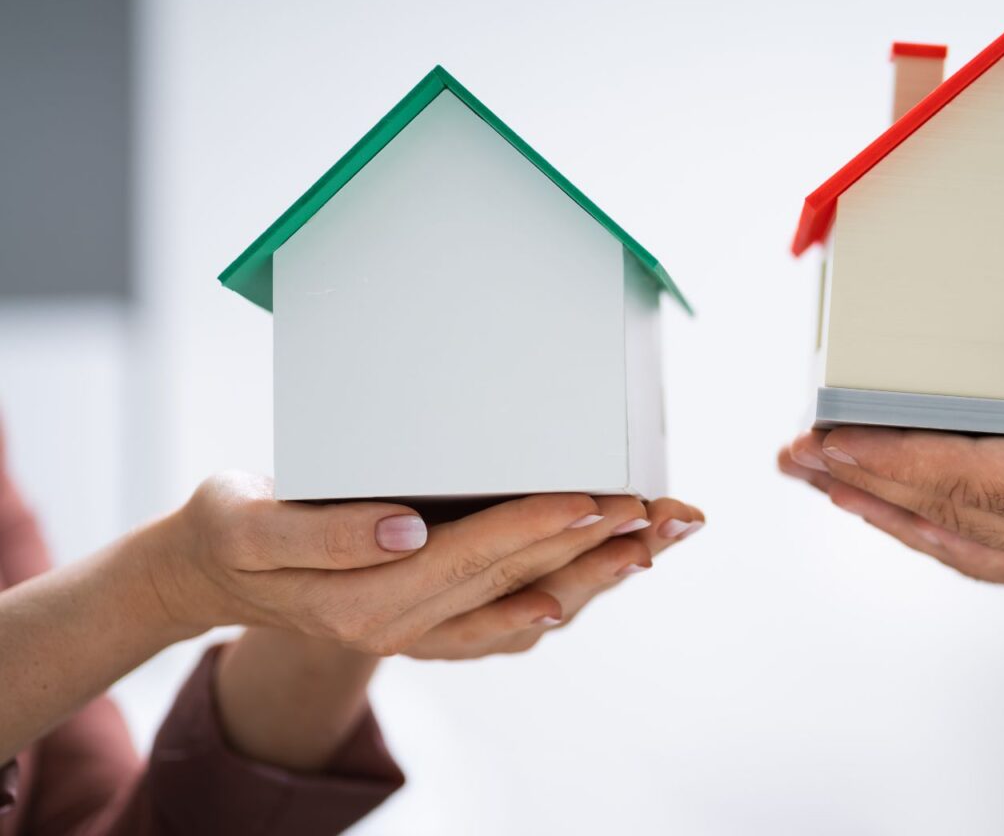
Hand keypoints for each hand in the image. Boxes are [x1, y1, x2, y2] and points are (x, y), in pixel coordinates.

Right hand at [210, 496, 703, 770]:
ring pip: (528, 604)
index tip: (595, 499)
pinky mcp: (433, 625)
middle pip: (518, 583)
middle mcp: (404, 626)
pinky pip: (511, 623)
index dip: (536, 525)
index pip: (471, 557)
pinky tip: (607, 575)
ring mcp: (423, 632)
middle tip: (662, 511)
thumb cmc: (232, 533)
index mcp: (365, 601)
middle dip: (597, 545)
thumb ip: (325, 532)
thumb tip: (408, 532)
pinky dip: (566, 596)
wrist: (214, 575)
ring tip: (660, 536)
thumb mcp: (250, 523)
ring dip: (601, 571)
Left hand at [781, 344, 1003, 589]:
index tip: (828, 435)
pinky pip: (991, 555)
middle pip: (948, 513)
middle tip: (794, 455)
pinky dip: (935, 533)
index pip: (973, 476)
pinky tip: (908, 516)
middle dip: (863, 482)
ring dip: (885, 511)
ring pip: (959, 541)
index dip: (893, 454)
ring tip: (827, 480)